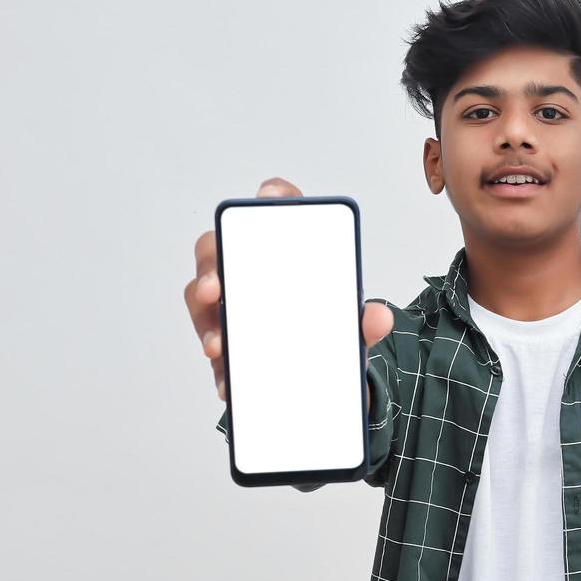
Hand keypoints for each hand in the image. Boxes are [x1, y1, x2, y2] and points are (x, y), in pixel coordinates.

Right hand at [184, 177, 393, 403]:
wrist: (322, 373)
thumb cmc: (327, 327)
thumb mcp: (350, 327)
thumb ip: (366, 321)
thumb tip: (379, 318)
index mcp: (287, 250)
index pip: (277, 208)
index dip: (272, 197)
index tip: (269, 198)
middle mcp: (248, 267)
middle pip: (217, 247)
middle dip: (212, 263)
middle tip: (218, 289)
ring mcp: (229, 301)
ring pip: (201, 296)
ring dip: (205, 320)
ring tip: (218, 347)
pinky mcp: (223, 337)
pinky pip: (211, 344)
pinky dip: (220, 367)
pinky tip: (228, 384)